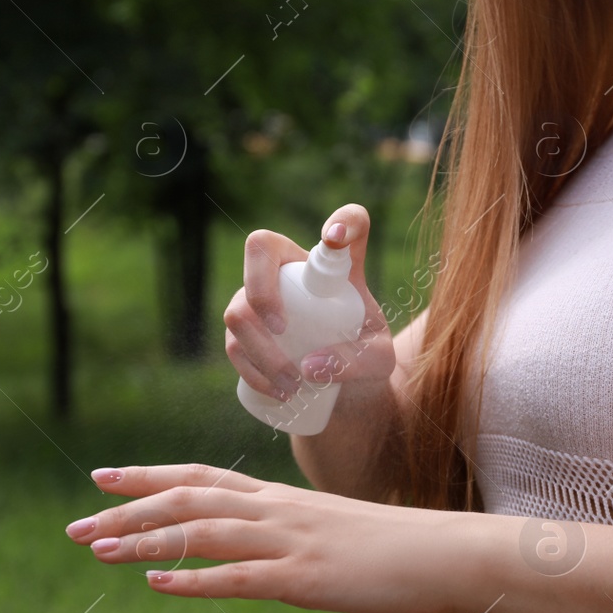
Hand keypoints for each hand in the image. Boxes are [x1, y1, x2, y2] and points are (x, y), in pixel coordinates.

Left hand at [65, 463, 461, 612]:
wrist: (445, 552)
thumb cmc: (394, 547)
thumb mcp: (330, 532)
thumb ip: (288, 536)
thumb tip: (256, 555)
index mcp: (280, 499)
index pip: (201, 477)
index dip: (149, 477)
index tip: (102, 477)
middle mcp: (276, 512)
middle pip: (188, 499)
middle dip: (128, 510)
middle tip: (76, 524)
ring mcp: (290, 541)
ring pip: (203, 532)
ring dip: (146, 541)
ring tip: (98, 549)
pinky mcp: (305, 578)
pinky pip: (239, 577)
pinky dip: (194, 579)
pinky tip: (157, 585)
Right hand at [222, 203, 395, 403]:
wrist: (345, 392)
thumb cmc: (363, 360)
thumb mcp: (379, 361)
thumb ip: (360, 360)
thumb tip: (307, 367)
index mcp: (335, 265)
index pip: (347, 223)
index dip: (344, 220)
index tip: (337, 237)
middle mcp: (292, 272)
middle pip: (259, 246)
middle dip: (260, 285)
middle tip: (282, 327)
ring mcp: (260, 299)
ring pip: (239, 309)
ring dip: (261, 350)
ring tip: (294, 385)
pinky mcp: (244, 334)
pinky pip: (233, 344)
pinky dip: (253, 371)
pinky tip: (278, 392)